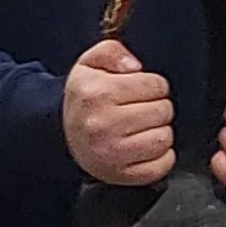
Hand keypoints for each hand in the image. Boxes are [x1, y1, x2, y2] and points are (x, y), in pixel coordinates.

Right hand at [64, 37, 176, 186]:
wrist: (61, 136)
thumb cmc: (84, 99)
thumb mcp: (89, 64)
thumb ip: (112, 51)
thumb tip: (135, 65)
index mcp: (98, 94)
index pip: (156, 85)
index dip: (152, 85)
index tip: (139, 91)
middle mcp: (103, 125)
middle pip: (164, 111)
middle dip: (157, 107)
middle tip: (139, 110)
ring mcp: (112, 153)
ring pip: (165, 139)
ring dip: (159, 132)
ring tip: (140, 128)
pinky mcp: (121, 175)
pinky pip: (161, 166)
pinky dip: (160, 157)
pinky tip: (142, 147)